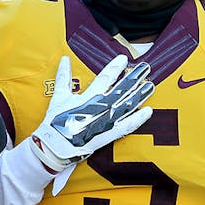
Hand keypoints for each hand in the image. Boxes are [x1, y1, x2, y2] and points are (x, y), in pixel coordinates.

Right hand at [28, 55, 154, 172]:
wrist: (54, 146)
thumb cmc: (55, 122)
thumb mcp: (59, 97)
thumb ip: (63, 77)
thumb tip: (65, 59)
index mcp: (88, 97)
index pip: (105, 78)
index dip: (115, 67)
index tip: (124, 58)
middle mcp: (99, 107)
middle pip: (121, 89)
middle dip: (134, 77)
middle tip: (146, 68)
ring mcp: (105, 121)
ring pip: (126, 105)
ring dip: (139, 95)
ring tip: (150, 86)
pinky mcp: (107, 135)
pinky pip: (125, 126)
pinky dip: (137, 119)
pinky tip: (148, 111)